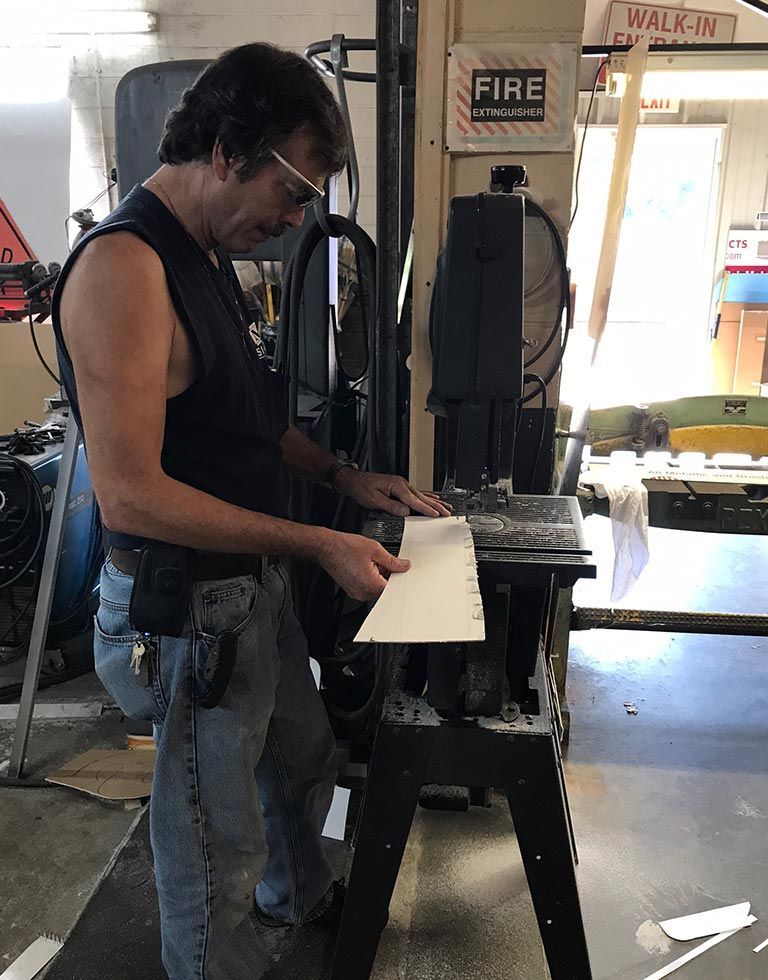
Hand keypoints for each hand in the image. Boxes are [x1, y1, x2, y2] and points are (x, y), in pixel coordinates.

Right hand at [318, 530, 410, 600]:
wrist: (326, 547)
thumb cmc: (345, 547)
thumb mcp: (375, 549)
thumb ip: (393, 561)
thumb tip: (404, 566)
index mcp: (371, 585)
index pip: (393, 587)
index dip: (399, 577)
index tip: (400, 570)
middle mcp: (363, 593)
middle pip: (385, 588)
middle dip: (388, 575)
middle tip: (381, 561)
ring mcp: (356, 593)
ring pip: (376, 587)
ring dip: (378, 576)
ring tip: (369, 562)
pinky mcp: (352, 590)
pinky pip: (367, 587)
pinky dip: (370, 578)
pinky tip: (363, 565)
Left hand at [334, 468, 451, 517]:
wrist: (353, 480)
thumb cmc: (361, 488)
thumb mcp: (374, 500)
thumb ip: (391, 506)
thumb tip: (405, 512)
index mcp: (396, 486)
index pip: (414, 500)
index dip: (426, 509)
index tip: (435, 514)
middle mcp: (401, 484)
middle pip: (422, 497)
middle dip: (436, 506)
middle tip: (447, 512)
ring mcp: (401, 485)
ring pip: (422, 496)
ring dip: (434, 502)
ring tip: (446, 507)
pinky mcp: (399, 488)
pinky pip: (416, 494)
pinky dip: (426, 498)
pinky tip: (433, 500)